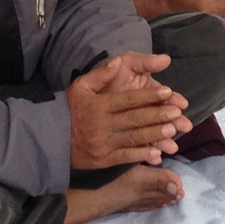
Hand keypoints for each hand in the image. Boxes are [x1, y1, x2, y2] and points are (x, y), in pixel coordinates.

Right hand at [66, 53, 190, 170]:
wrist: (47, 139)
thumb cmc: (68, 110)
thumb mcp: (80, 87)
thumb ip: (100, 75)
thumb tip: (117, 63)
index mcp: (98, 106)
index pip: (128, 100)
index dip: (149, 96)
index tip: (167, 91)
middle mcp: (101, 125)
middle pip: (135, 119)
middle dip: (158, 115)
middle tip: (177, 112)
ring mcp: (102, 144)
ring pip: (133, 138)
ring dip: (155, 135)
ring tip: (173, 130)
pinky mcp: (102, 160)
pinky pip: (126, 157)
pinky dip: (142, 155)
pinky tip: (158, 152)